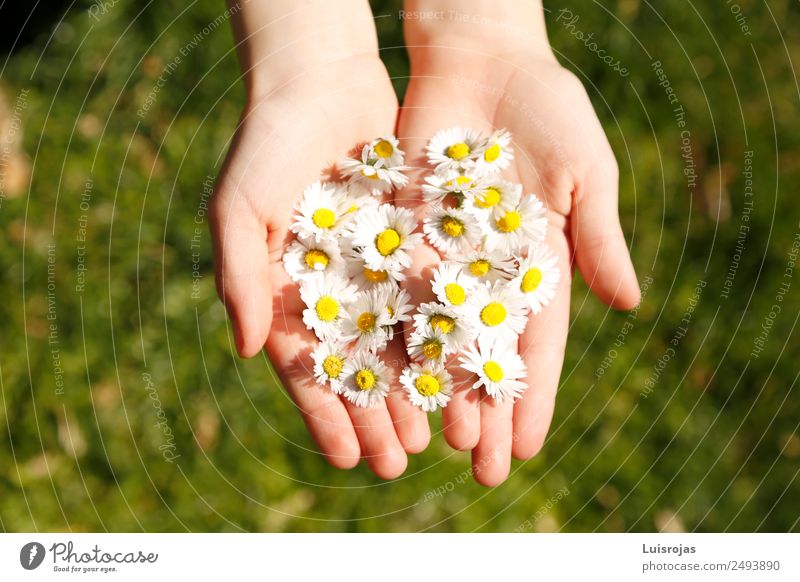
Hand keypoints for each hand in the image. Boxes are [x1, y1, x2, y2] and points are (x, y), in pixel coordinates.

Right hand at [210, 51, 429, 478]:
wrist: (319, 81)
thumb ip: (240, 276)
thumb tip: (248, 350)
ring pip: (396, 342)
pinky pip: (426, 296)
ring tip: (434, 436)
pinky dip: (440, 334)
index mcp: (285, 292)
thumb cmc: (266, 142)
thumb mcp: (239, 207)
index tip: (346, 457)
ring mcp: (370, 270)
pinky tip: (459, 370)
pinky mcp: (406, 244)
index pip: (306, 366)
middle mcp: (330, 289)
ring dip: (412, 389)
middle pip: (356, 365)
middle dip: (375, 415)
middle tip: (398, 463)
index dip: (325, 413)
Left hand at [396, 41, 639, 484]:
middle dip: (486, 411)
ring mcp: (444, 257)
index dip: (534, 395)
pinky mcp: (403, 235)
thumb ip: (597, 237)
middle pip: (486, 354)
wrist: (480, 61)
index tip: (529, 447)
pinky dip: (395, 338)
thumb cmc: (546, 109)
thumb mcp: (584, 172)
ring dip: (440, 392)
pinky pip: (396, 295)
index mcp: (539, 264)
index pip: (538, 344)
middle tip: (483, 471)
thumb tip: (631, 305)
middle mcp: (489, 272)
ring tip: (436, 445)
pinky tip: (392, 382)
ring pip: (438, 338)